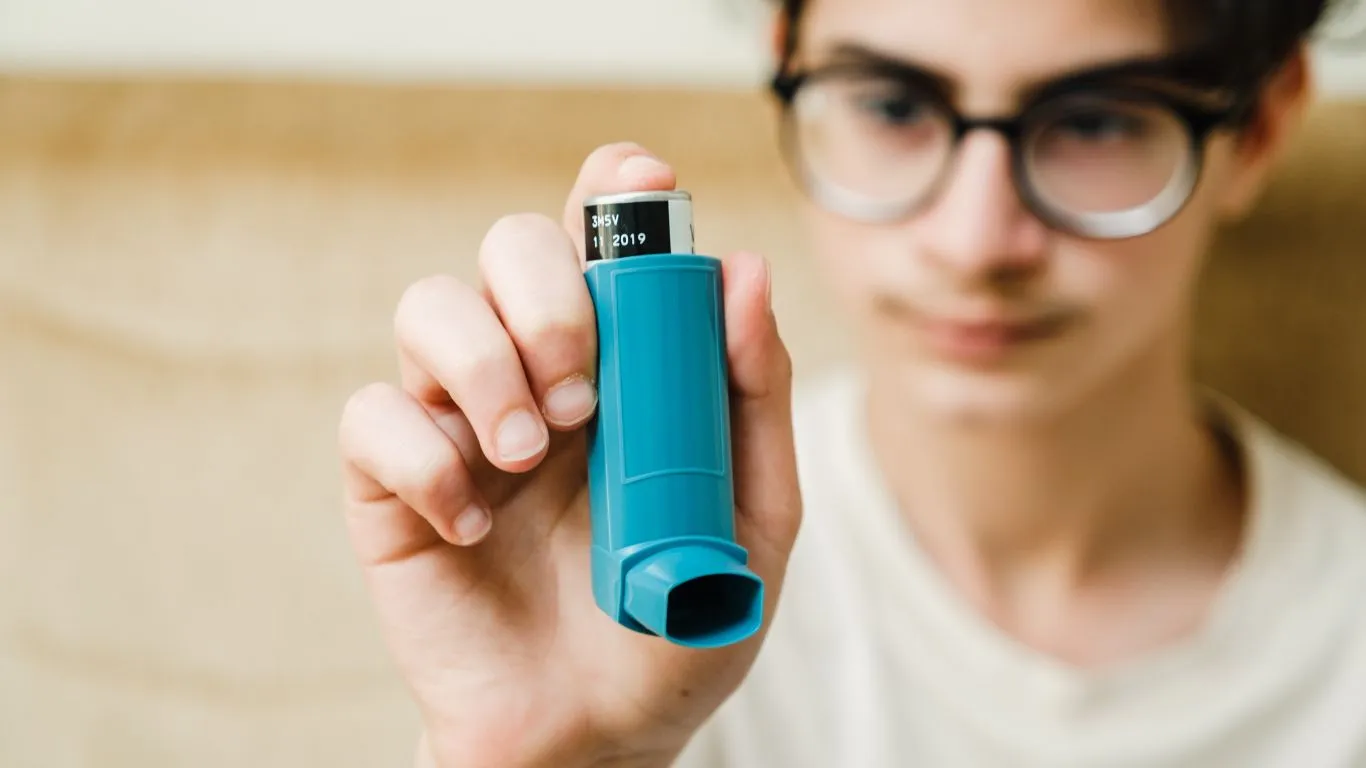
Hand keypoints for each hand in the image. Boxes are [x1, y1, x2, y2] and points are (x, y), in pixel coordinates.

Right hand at [337, 143, 802, 767]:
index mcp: (619, 369)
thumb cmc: (671, 630)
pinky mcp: (391, 487)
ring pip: (428, 308)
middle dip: (545, 291)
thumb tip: (743, 273)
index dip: (610, 190)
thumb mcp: (749, 521)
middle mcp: (531, 376)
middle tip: (585, 390)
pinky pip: (370, 418)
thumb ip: (748, 401)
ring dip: (482, 364)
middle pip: (506, 246)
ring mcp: (456, 424)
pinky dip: (423, 457)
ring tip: (533, 450)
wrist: (593, 739)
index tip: (641, 181)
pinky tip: (473, 523)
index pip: (599, 240)